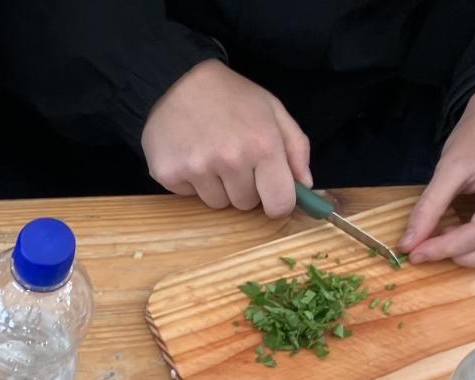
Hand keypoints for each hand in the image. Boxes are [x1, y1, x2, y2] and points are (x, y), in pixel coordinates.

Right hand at [141, 60, 311, 215]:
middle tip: (234, 158)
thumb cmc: (231, 96)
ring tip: (210, 155)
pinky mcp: (169, 174)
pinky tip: (190, 154)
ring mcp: (197, 169)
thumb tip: (304, 185)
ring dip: (217, 186)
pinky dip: (191, 181)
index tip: (272, 196)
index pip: (279, 203)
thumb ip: (296, 147)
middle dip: (243, 187)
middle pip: (245, 204)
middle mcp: (231, 160)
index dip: (278, 203)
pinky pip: (189, 195)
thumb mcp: (273, 110)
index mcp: (263, 145)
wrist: (179, 80)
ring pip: (217, 203)